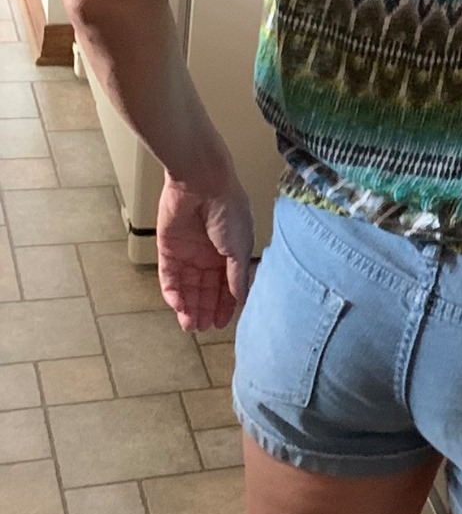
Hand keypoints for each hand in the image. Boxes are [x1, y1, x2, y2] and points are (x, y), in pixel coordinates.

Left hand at [157, 172, 253, 332]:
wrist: (202, 183)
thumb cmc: (228, 210)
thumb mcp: (239, 248)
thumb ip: (236, 276)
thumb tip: (240, 299)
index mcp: (230, 253)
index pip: (226, 285)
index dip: (225, 305)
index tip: (222, 324)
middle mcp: (209, 255)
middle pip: (205, 289)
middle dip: (204, 309)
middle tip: (202, 329)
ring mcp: (188, 252)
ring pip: (187, 286)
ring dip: (188, 306)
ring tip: (189, 325)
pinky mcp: (168, 249)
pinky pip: (169, 276)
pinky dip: (173, 292)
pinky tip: (178, 306)